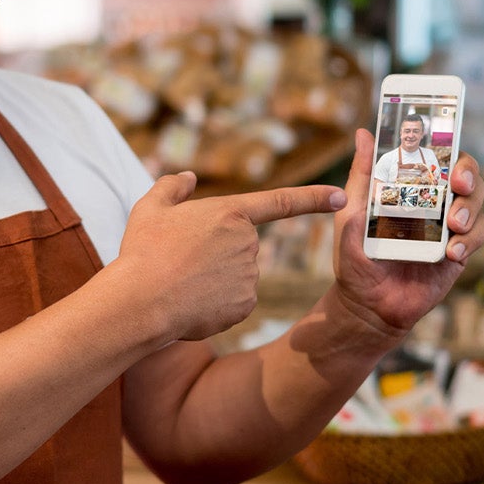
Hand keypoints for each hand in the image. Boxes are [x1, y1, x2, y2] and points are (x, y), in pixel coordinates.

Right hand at [118, 172, 344, 341]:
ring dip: (215, 278)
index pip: (281, 202)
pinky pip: (235, 300)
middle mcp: (248, 242)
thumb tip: (189, 178)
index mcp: (230, 213)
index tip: (342, 197)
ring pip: (237, 274)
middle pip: (241, 245)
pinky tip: (192, 303)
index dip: (314, 198)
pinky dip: (216, 302)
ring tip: (182, 283)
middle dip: (218, 252)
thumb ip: (173, 187)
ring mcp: (250, 276)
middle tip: (182, 260)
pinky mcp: (245, 305)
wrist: (141, 302)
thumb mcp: (151, 208)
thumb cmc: (143, 251)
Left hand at [330, 129, 483, 337]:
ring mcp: (448, 226)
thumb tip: (363, 134)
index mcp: (410, 187)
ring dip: (470, 208)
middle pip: (467, 175)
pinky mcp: (458, 252)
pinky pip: (478, 236)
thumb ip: (361, 174)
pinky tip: (452, 251)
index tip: (446, 154)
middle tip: (458, 185)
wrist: (367, 303)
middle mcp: (433, 202)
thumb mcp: (352, 211)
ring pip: (477, 203)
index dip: (450, 150)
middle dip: (468, 175)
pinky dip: (470, 240)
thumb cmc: (355, 255)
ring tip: (454, 224)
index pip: (439, 157)